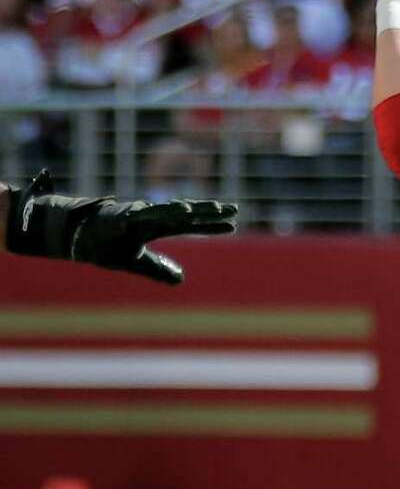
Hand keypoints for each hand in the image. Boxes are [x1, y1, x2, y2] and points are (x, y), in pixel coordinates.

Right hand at [72, 196, 237, 284]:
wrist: (77, 236)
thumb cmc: (107, 245)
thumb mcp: (137, 262)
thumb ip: (159, 268)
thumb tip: (181, 279)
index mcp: (156, 226)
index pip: (189, 225)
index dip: (210, 224)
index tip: (233, 223)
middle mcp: (149, 218)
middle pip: (183, 214)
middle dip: (207, 211)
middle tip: (233, 209)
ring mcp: (133, 216)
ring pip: (160, 212)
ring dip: (177, 210)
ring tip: (193, 210)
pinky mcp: (115, 220)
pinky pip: (130, 217)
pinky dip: (142, 214)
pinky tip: (157, 210)